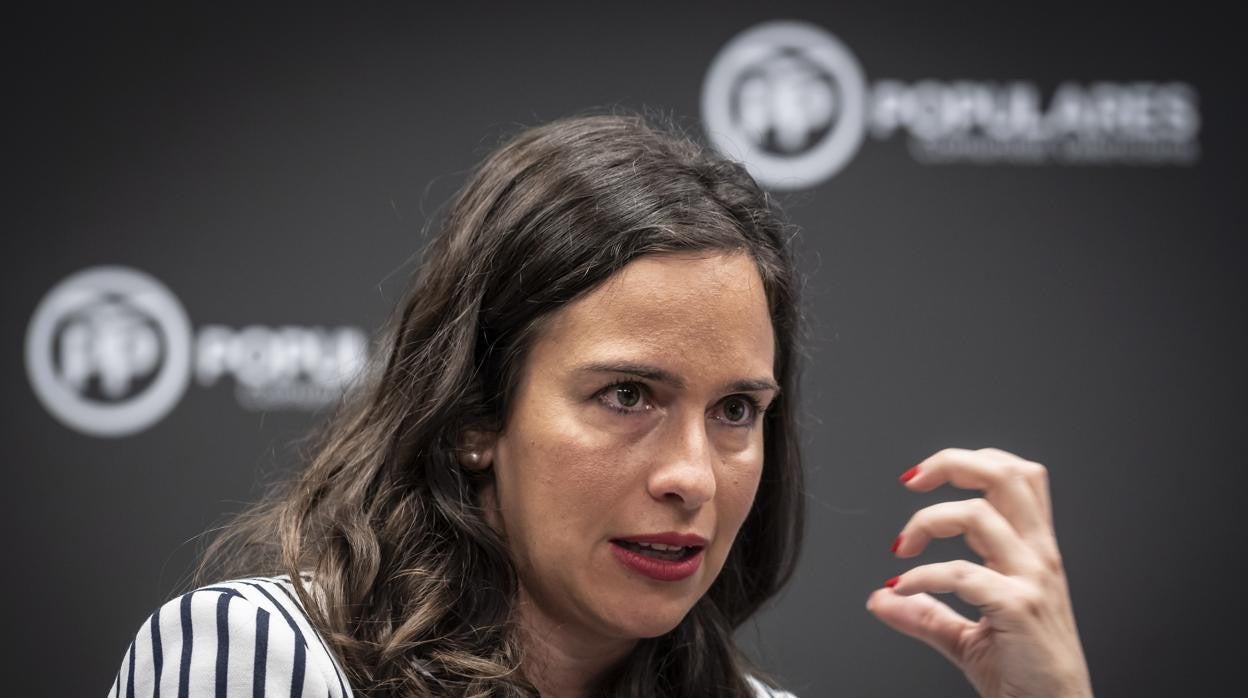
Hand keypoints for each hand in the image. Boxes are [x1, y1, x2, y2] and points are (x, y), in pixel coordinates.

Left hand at [865, 447, 1093, 697]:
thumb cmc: (1024, 675)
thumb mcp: (969, 638)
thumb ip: (926, 615)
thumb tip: (880, 599)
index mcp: (1033, 552)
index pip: (1016, 476)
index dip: (969, 461)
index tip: (923, 477)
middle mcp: (1038, 557)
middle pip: (1008, 475)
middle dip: (953, 463)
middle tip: (911, 482)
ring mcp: (1032, 580)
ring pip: (981, 514)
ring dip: (928, 521)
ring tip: (902, 547)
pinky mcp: (1019, 608)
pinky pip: (963, 575)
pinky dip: (924, 576)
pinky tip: (905, 588)